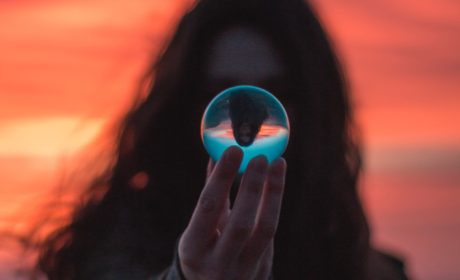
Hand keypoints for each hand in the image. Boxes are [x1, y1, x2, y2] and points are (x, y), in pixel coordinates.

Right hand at [178, 146, 286, 279]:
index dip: (221, 178)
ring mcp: (244, 269)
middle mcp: (218, 263)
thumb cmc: (202, 252)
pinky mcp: (263, 268)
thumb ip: (209, 196)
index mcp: (194, 249)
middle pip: (240, 223)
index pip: (208, 209)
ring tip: (277, 163)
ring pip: (265, 229)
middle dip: (252, 187)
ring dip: (273, 193)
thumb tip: (216, 156)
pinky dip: (274, 203)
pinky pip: (271, 231)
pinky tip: (276, 181)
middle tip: (260, 156)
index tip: (233, 150)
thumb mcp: (197, 230)